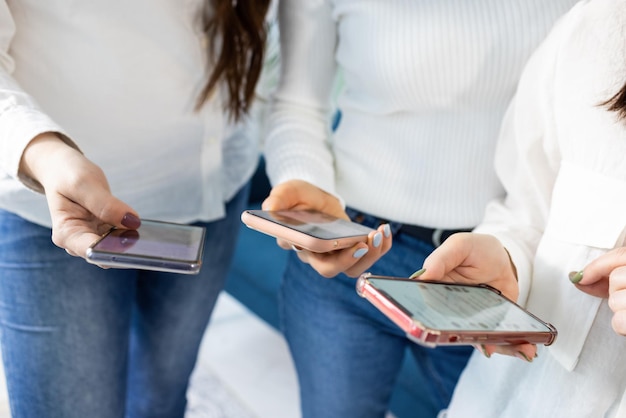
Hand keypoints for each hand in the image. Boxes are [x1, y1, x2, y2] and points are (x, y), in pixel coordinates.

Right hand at [19, 133, 140, 257]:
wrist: (62, 169)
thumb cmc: (67, 175)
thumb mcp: (83, 183)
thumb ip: (106, 204)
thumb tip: (132, 222)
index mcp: (66, 234)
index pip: (92, 251)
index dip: (114, 251)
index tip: (134, 242)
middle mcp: (77, 242)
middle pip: (106, 254)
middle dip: (127, 248)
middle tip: (149, 239)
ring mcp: (92, 238)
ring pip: (117, 248)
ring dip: (132, 241)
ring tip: (149, 233)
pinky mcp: (104, 232)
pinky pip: (121, 236)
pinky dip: (131, 232)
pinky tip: (142, 227)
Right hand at [262, 180, 391, 277]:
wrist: (312, 198)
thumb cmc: (297, 197)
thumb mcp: (287, 191)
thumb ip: (278, 198)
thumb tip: (269, 208)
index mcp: (296, 242)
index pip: (306, 254)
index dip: (319, 252)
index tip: (332, 242)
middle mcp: (315, 255)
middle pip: (330, 269)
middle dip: (349, 259)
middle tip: (363, 244)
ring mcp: (335, 255)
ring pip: (352, 269)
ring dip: (370, 255)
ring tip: (378, 234)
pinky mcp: (351, 249)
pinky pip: (367, 257)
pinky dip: (380, 247)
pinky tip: (384, 230)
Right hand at [420, 233, 535, 360]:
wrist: (501, 257)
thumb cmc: (475, 249)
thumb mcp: (459, 246)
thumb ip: (441, 259)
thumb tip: (423, 276)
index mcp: (434, 290)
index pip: (426, 310)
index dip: (429, 324)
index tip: (439, 332)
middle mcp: (449, 309)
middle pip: (452, 332)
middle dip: (468, 340)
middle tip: (484, 345)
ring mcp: (471, 320)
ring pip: (477, 340)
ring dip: (497, 347)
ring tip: (521, 350)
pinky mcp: (489, 324)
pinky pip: (496, 340)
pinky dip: (511, 346)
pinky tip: (527, 348)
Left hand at [572, 247, 625, 334]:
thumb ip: (607, 277)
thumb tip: (578, 278)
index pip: (621, 255)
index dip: (596, 266)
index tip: (581, 277)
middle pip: (616, 278)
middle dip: (616, 291)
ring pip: (616, 300)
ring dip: (621, 310)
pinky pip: (620, 322)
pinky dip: (623, 327)